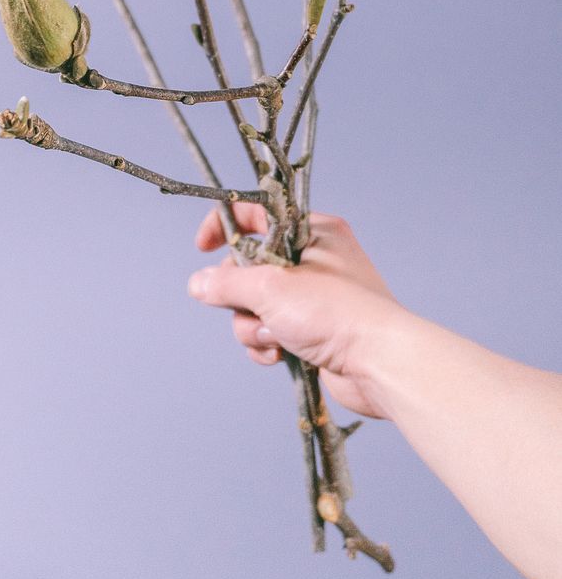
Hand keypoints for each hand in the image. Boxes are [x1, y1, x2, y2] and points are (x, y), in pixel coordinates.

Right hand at [189, 205, 401, 417]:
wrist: (379, 363)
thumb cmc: (337, 312)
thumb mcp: (271, 288)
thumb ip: (227, 283)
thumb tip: (198, 284)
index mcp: (311, 231)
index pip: (255, 215)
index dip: (224, 228)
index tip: (202, 247)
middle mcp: (313, 259)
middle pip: (248, 268)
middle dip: (241, 295)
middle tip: (251, 305)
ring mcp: (313, 296)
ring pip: (254, 304)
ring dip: (254, 325)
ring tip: (274, 335)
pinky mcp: (312, 330)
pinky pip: (269, 330)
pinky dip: (267, 343)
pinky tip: (280, 353)